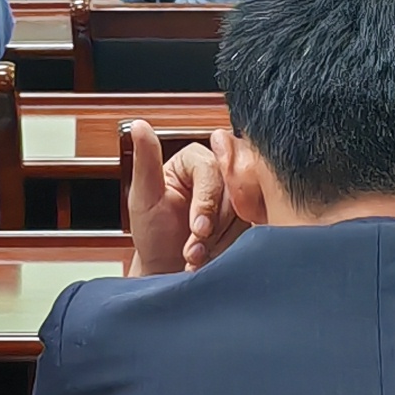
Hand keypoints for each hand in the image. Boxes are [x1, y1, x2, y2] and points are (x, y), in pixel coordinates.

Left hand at [122, 122, 247, 275]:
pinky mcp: (248, 215)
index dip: (207, 201)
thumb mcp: (144, 197)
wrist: (166, 269)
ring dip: (221, 239)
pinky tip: (213, 255)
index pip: (212, 168)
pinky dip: (232, 246)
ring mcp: (235, 195)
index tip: (197, 228)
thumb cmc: (153, 234)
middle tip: (194, 248)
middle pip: (233, 188)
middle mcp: (218, 172)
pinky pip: (254, 227)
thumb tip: (139, 125)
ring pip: (246, 210)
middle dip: (214, 225)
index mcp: (193, 159)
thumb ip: (145, 161)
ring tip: (197, 254)